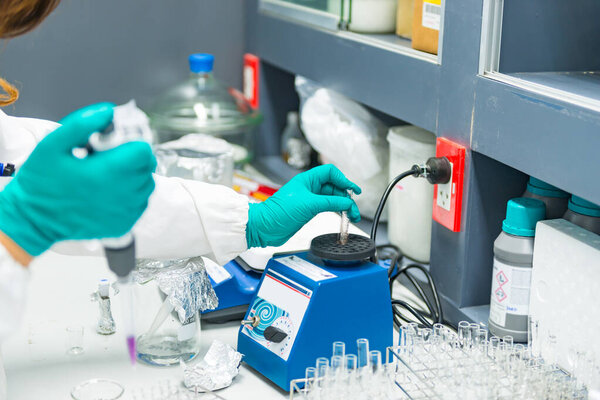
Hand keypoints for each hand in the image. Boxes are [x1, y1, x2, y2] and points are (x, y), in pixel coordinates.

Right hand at [0, 103, 155, 255]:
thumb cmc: (41, 181)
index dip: (133, 142)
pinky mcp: (124, 224)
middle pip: (147, 166)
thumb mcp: (52, 145)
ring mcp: (125, 212)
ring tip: (110, 174)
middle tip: (110, 158)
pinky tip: (111, 191)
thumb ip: (81, 124)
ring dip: (135, 176)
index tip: (118, 143)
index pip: (143, 151)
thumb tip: (108, 111)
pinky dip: (132, 194)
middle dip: (133, 158)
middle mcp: (121, 195)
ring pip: (147, 185)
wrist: (34, 220)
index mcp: (106, 173)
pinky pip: (141, 203)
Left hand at [246, 164, 360, 247]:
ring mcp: (309, 199)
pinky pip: (327, 207)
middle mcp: (309, 187)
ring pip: (332, 198)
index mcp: (307, 179)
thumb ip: (331, 203)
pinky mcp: (308, 210)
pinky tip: (342, 216)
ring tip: (352, 216)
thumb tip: (347, 203)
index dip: (344, 180)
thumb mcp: (309, 204)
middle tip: (353, 209)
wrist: (265, 227)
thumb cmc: (279, 212)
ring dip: (343, 206)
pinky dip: (336, 211)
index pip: (331, 173)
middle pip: (334, 187)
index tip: (354, 190)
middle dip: (346, 197)